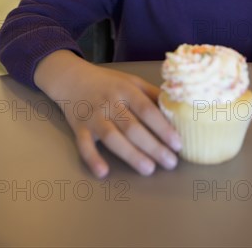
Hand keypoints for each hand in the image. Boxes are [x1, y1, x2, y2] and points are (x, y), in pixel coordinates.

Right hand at [34, 51, 181, 177]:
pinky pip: (84, 145)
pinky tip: (103, 173)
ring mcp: (93, 116)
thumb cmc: (109, 83)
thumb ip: (153, 94)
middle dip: (153, 146)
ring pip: (112, 138)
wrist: (72, 79)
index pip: (147, 109)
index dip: (163, 127)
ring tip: (149, 169)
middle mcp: (110, 103)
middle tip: (170, 162)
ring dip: (130, 155)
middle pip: (132, 127)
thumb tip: (178, 109)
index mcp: (126, 90)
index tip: (177, 143)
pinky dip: (92, 159)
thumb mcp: (132, 81)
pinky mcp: (79, 128)